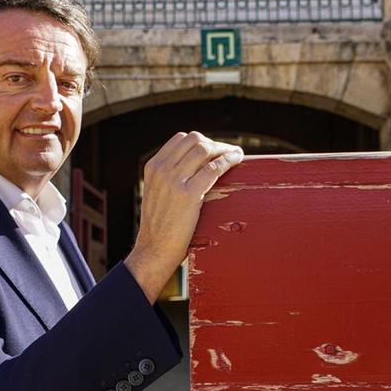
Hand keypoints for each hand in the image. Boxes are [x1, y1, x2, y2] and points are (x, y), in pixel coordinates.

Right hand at [124, 131, 242, 301]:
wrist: (153, 251)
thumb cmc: (160, 228)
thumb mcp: (157, 195)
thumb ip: (169, 179)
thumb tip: (196, 169)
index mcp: (153, 167)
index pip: (181, 139)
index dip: (201, 142)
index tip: (214, 151)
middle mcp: (161, 170)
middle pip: (194, 140)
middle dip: (215, 144)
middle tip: (228, 153)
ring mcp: (173, 181)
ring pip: (205, 150)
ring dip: (225, 149)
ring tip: (237, 155)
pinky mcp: (188, 195)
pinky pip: (214, 168)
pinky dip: (229, 160)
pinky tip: (237, 161)